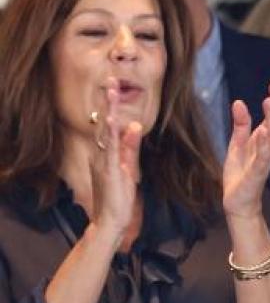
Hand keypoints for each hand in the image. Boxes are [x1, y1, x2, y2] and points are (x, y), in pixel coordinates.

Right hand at [89, 78, 141, 241]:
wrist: (111, 221)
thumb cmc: (118, 197)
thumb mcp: (128, 168)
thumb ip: (130, 147)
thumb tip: (135, 126)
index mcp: (107, 154)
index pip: (109, 126)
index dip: (112, 107)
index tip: (114, 88)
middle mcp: (102, 154)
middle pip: (104, 123)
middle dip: (108, 103)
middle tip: (112, 81)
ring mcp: (103, 161)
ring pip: (106, 131)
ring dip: (108, 111)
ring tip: (111, 91)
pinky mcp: (109, 170)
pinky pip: (109, 148)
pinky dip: (111, 134)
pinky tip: (112, 120)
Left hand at [223, 79, 269, 218]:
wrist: (238, 202)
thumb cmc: (240, 174)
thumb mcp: (237, 144)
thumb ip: (241, 125)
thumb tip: (239, 101)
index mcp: (265, 141)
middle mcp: (269, 149)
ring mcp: (265, 161)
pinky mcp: (257, 173)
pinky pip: (264, 157)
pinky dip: (264, 144)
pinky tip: (264, 131)